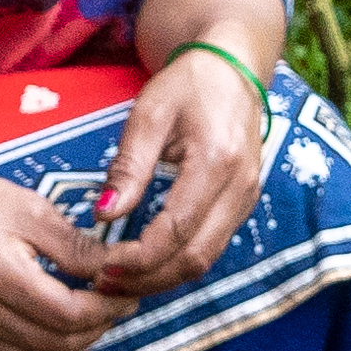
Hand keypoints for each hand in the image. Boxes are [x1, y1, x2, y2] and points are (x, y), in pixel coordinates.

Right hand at [0, 165, 126, 350]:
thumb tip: (121, 267)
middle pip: (60, 344)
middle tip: (118, 302)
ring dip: (79, 346)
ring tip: (94, 315)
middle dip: (100, 326)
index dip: (107, 308)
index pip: (68, 314)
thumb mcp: (29, 210)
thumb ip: (76, 246)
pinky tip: (63, 328)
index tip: (126, 291)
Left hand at [82, 53, 274, 298]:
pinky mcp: (241, 205)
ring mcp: (246, 199)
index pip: (178, 229)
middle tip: (104, 282)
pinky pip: (210, 247)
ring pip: (206, 260)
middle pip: (196, 257)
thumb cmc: (188, 83)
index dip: (141, 257)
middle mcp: (240, 187)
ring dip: (161, 278)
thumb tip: (104, 213)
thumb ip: (128, 166)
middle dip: (148, 279)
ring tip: (118, 278)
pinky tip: (145, 264)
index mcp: (218, 161)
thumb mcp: (148, 114)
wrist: (232, 68)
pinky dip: (177, 263)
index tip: (104, 264)